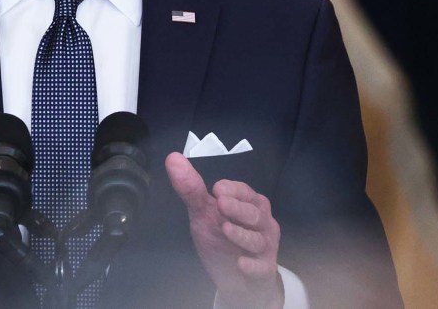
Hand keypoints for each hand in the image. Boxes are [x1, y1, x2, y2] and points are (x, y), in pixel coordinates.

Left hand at [166, 153, 282, 308]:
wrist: (236, 280)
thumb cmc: (221, 239)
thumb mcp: (203, 214)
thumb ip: (191, 189)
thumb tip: (173, 158)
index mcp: (249, 204)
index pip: (245, 192)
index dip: (233, 189)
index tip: (216, 188)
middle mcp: (262, 222)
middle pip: (254, 212)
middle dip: (237, 208)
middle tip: (220, 203)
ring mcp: (265, 247)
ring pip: (258, 239)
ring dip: (242, 235)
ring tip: (226, 229)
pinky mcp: (264, 270)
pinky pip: (261, 267)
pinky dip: (252, 265)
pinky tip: (241, 264)